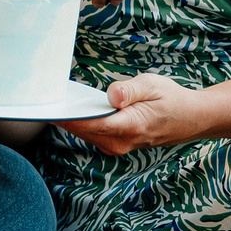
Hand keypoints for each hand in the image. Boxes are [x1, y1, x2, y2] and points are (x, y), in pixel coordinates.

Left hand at [58, 73, 195, 155]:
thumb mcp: (153, 85)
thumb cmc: (171, 99)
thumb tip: (113, 95)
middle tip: (40, 98)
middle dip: (62, 116)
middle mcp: (121, 142)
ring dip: (69, 119)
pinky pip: (92, 133)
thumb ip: (130, 90)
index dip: (68, 117)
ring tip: (50, 100)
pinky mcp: (115, 144)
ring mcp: (117, 146)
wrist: (190, 119)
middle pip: (82, 129)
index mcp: (130, 126)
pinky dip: (80, 122)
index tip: (48, 108)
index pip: (91, 123)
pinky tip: (70, 107)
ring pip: (85, 132)